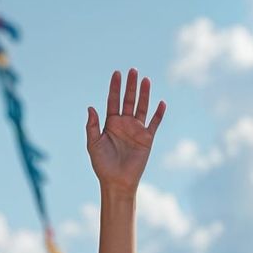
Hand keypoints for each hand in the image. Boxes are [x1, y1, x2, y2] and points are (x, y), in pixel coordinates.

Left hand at [87, 68, 166, 193]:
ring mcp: (136, 130)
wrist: (117, 181)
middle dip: (130, 86)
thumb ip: (92, 126)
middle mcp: (124, 124)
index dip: (115, 87)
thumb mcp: (94, 145)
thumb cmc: (103, 165)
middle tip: (133, 70)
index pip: (113, 101)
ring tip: (146, 80)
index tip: (117, 73)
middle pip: (128, 100)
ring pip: (142, 107)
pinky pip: (154, 123)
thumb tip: (91, 107)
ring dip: (144, 94)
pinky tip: (161, 103)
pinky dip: (158, 114)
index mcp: (110, 123)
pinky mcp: (147, 138)